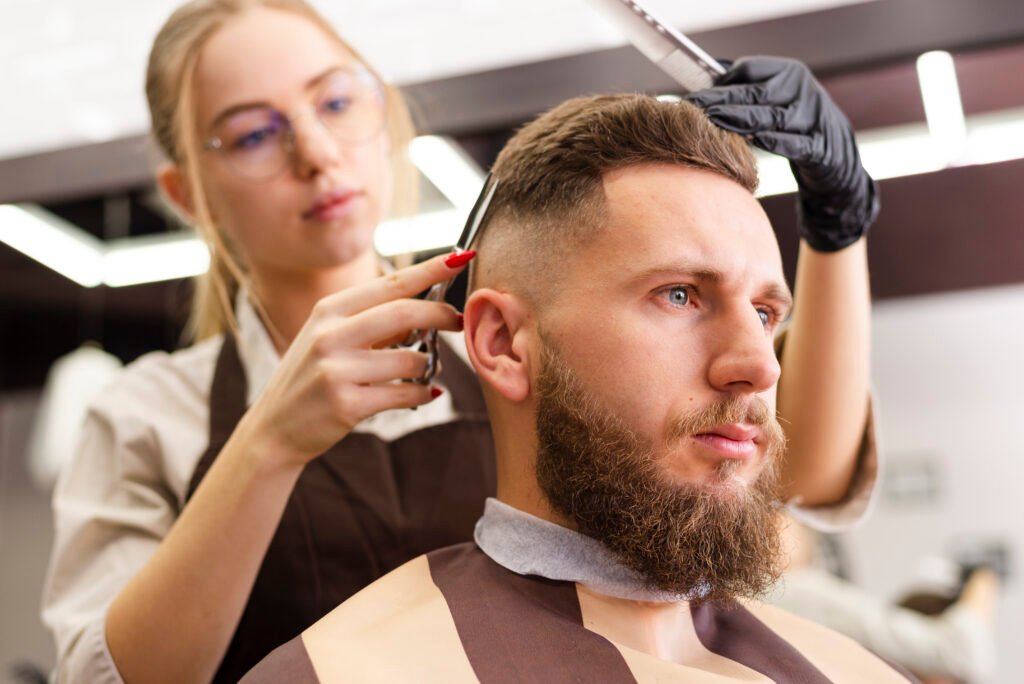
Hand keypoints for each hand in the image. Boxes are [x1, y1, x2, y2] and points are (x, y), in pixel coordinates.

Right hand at [238, 252, 470, 468]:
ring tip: (427, 369)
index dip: (430, 269)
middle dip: (442, 314)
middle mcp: (330, 335)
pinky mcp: (347, 405)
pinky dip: (423, 392)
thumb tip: (428, 309)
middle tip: (460, 321)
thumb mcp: (330, 337)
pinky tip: (425, 393)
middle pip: (405, 313)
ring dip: (430, 364)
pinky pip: (406, 394)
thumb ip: (372, 321)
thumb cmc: (312, 377)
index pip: (390, 283)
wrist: (274, 428)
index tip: (462, 256)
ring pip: (411, 359)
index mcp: (329, 310)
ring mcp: (337, 370)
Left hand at [685, 56, 879, 251]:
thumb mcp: (773, 100)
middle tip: (693, 109)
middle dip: (722, 101)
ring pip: (773, 118)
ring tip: (714, 124)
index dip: (721, 82)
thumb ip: (744, 89)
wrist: (833, 155)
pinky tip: (755, 142)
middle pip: (756, 94)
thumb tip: (707, 78)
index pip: (750, 70)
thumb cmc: (791, 125)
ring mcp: (814, 118)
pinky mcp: (820, 147)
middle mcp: (803, 90)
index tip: (695, 94)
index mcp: (788, 73)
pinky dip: (776, 143)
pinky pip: (796, 144)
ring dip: (741, 121)